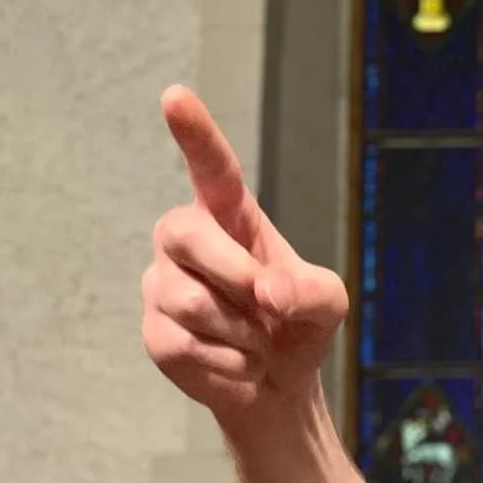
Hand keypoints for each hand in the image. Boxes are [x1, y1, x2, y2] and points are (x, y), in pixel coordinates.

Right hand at [141, 87, 348, 422]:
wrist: (278, 386)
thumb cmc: (297, 325)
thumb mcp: (327, 303)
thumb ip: (311, 289)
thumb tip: (267, 292)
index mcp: (229, 216)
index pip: (211, 168)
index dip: (194, 133)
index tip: (175, 97)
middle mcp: (185, 238)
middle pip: (187, 235)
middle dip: (235, 275)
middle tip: (267, 306)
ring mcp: (162, 284)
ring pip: (193, 302)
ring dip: (243, 333)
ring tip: (255, 340)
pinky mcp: (155, 333)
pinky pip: (188, 345)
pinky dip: (230, 364)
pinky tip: (237, 363)